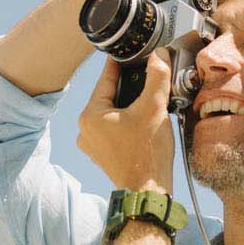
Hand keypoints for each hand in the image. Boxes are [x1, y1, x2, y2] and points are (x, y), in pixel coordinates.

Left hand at [77, 53, 176, 192]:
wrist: (148, 192)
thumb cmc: (147, 153)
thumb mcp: (154, 108)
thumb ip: (156, 77)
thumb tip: (157, 56)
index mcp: (91, 115)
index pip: (105, 79)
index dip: (120, 64)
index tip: (128, 52)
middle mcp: (86, 129)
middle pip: (109, 96)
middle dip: (128, 86)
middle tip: (147, 77)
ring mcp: (93, 144)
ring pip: (112, 112)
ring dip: (129, 105)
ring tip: (148, 99)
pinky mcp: (103, 155)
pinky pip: (113, 128)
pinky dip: (127, 122)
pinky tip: (143, 121)